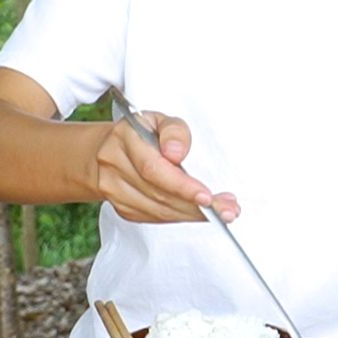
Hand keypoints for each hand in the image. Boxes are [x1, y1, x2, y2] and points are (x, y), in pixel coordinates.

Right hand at [94, 109, 239, 223]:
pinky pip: (156, 217)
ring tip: (221, 212)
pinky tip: (198, 212)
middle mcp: (113, 166)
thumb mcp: (161, 120)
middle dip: (196, 205)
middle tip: (226, 208)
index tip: (206, 196)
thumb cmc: (143, 133)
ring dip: (193, 214)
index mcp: (123, 138)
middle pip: (158, 194)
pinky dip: (181, 216)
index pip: (153, 169)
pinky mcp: (123, 208)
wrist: (110, 150)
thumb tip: (176, 153)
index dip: (181, 186)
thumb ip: (174, 131)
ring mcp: (114, 190)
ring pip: (159, 210)